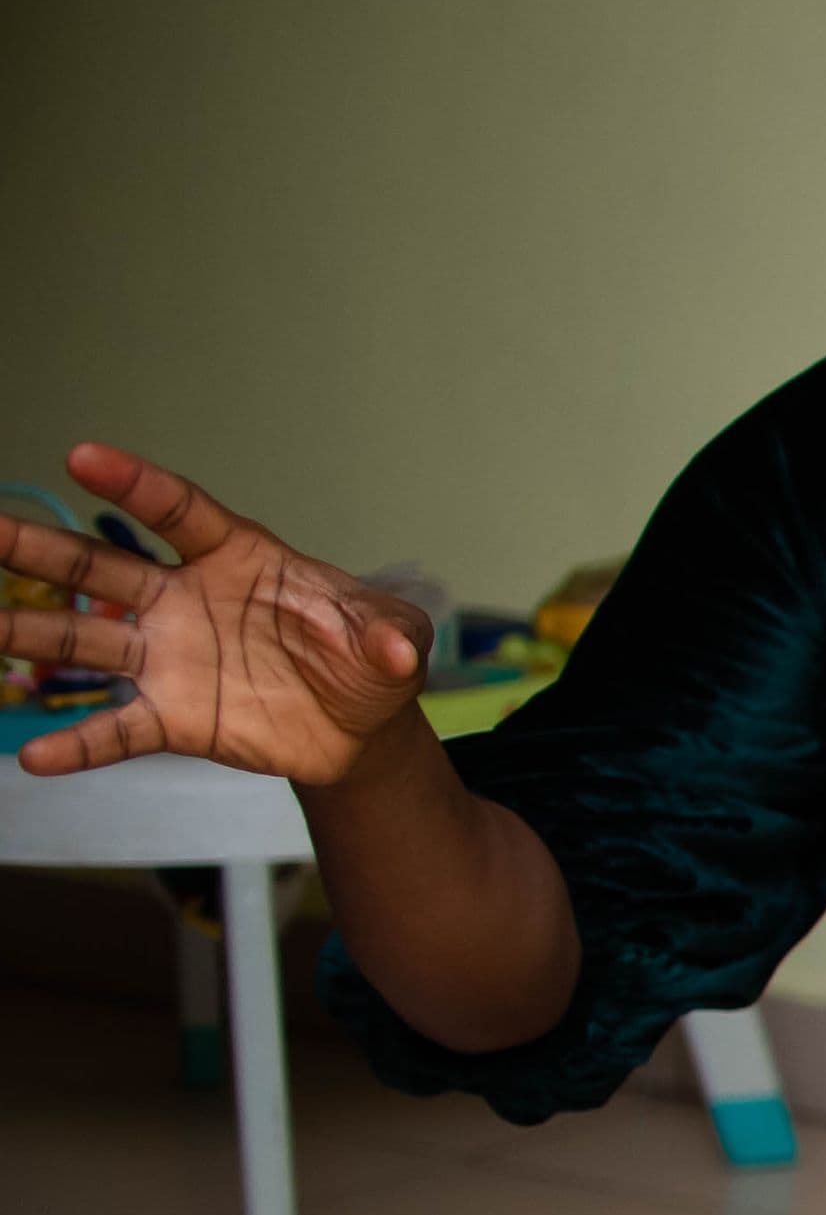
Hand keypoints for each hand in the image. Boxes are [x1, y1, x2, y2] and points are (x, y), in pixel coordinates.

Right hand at [1, 444, 429, 785]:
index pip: (179, 512)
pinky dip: (79, 743)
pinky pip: (118, 729)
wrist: (358, 725)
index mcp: (237, 557)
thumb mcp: (393, 640)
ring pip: (88, 637)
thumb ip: (391, 635)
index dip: (135, 484)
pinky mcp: (175, 716)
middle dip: (41, 546)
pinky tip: (35, 758)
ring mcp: (171, 657)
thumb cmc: (366, 658)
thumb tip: (400, 651)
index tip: (83, 456)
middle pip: (103, 565)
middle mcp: (186, 599)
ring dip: (32, 631)